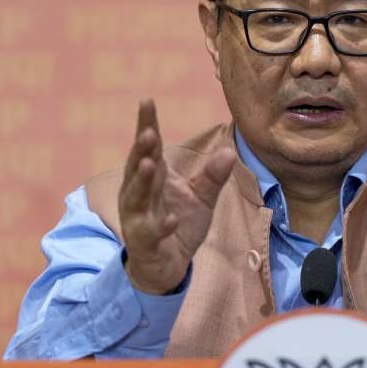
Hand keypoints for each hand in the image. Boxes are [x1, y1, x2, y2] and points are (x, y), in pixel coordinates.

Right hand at [118, 99, 235, 293]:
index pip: (150, 147)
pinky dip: (161, 225)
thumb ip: (213, 177)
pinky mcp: (145, 242)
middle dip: (141, 149)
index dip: (147, 124)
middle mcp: (139, 194)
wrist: (166, 266)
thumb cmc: (179, 226)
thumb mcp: (201, 199)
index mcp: (154, 178)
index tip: (146, 101)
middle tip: (147, 132)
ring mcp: (138, 218)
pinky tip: (172, 218)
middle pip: (138, 167)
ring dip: (142, 181)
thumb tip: (230, 152)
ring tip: (150, 164)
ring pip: (137, 197)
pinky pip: (151, 233)